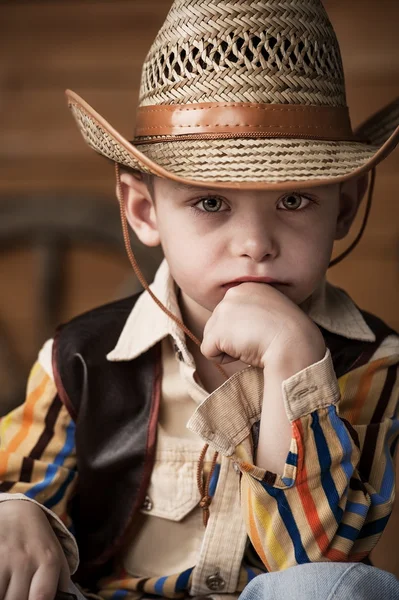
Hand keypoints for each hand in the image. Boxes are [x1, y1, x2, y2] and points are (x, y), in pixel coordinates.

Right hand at [0, 500, 70, 599]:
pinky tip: (2, 583)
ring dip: (5, 596)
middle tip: (21, 593)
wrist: (18, 513)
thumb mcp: (56, 556)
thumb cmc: (38, 540)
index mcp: (49, 561)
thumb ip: (60, 582)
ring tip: (9, 589)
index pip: (42, 597)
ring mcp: (6, 558)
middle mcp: (27, 559)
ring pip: (2, 596)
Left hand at [201, 282, 324, 369]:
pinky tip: (245, 351)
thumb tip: (237, 328)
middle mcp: (234, 292)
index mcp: (249, 286)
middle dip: (234, 337)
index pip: (233, 313)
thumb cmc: (291, 336)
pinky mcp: (218, 329)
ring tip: (253, 344)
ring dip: (229, 347)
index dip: (247, 328)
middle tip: (259, 339)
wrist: (295, 345)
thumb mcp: (272, 313)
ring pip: (212, 337)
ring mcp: (224, 309)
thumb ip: (253, 312)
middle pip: (219, 323)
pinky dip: (224, 358)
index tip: (266, 330)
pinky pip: (208, 351)